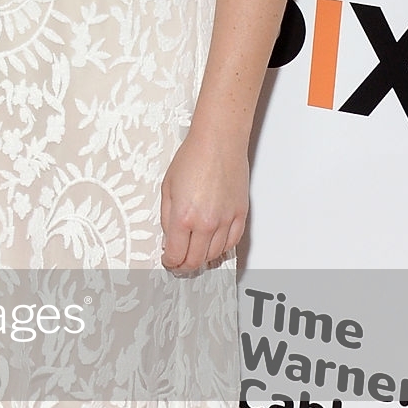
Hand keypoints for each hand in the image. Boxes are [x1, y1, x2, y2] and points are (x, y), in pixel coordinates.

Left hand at [159, 133, 247, 273]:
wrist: (218, 141)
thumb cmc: (193, 157)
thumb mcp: (167, 188)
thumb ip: (167, 217)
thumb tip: (169, 237)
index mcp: (184, 217)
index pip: (176, 254)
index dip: (169, 262)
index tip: (167, 261)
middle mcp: (207, 222)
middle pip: (196, 260)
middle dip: (184, 266)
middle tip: (178, 263)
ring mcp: (226, 220)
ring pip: (215, 254)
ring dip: (202, 258)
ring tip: (194, 254)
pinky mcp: (240, 214)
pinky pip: (232, 242)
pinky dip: (222, 249)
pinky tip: (214, 246)